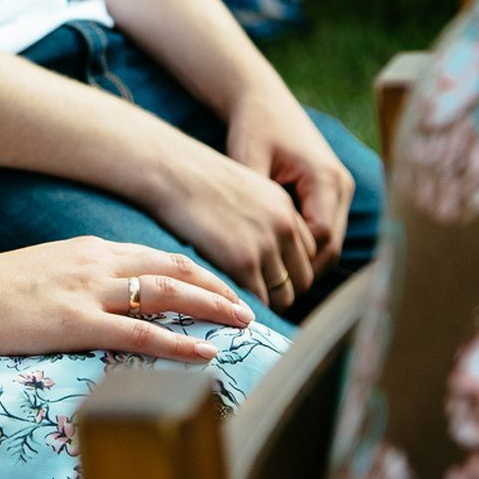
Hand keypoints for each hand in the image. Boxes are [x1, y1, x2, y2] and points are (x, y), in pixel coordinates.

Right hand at [0, 237, 252, 361]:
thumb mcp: (43, 271)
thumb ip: (79, 277)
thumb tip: (107, 296)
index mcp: (88, 248)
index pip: (156, 256)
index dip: (195, 272)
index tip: (220, 288)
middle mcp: (95, 261)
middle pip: (172, 267)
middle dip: (216, 285)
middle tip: (247, 306)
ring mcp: (86, 291)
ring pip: (166, 293)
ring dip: (210, 307)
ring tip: (241, 324)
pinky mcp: (75, 322)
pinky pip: (139, 334)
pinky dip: (178, 342)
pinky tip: (204, 354)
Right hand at [137, 130, 318, 315]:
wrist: (170, 170)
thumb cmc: (192, 178)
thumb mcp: (241, 189)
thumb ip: (259, 216)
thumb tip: (256, 245)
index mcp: (285, 206)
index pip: (308, 253)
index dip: (289, 271)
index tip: (269, 280)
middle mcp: (284, 226)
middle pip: (303, 278)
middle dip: (283, 291)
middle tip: (257, 300)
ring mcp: (266, 244)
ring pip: (285, 295)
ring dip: (267, 304)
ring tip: (243, 306)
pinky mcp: (243, 262)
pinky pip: (259, 300)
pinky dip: (247, 308)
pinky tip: (229, 305)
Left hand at [224, 88, 354, 273]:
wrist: (263, 98)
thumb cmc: (253, 126)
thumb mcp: (249, 162)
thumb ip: (256, 204)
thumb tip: (249, 249)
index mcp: (324, 178)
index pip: (321, 238)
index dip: (296, 263)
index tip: (267, 280)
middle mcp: (341, 184)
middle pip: (331, 246)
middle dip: (303, 271)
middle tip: (272, 293)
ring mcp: (341, 187)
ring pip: (331, 241)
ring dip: (306, 261)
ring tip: (273, 282)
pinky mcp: (332, 189)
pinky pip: (325, 228)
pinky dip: (306, 245)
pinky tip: (279, 257)